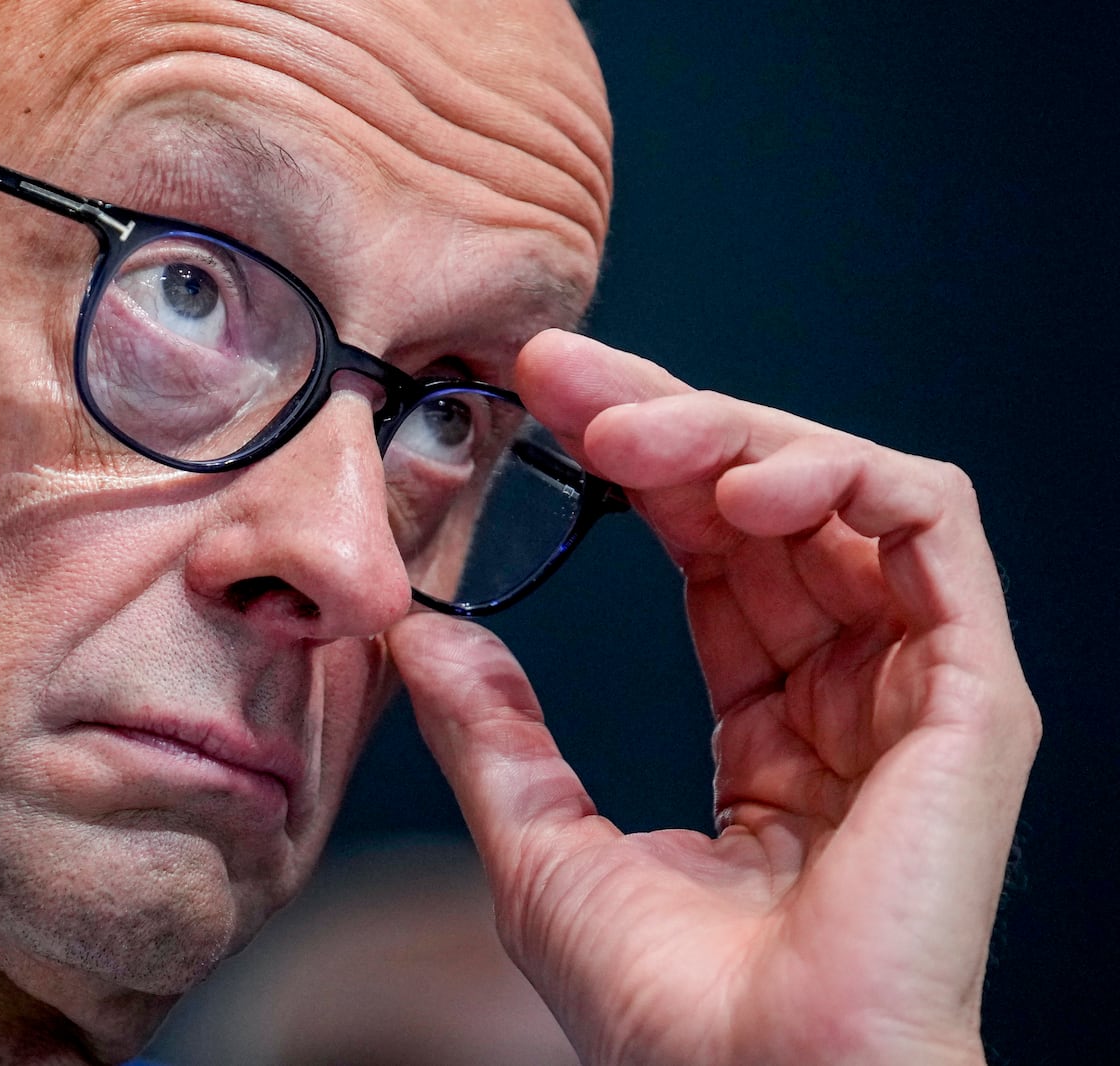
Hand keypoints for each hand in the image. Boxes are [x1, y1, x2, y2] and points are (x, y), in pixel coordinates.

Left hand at [387, 330, 1038, 1065]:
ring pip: (844, 490)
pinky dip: (839, 476)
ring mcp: (911, 687)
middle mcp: (845, 692)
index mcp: (767, 726)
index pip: (706, 550)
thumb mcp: (542, 841)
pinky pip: (933, 527)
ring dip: (733, 433)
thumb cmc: (665, 1011)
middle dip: (666, 417)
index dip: (630, 465)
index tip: (536, 399)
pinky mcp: (972, 691)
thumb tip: (420, 635)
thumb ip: (494, 730)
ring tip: (628, 433)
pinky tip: (737, 485)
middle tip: (561, 373)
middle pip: (767, 501)